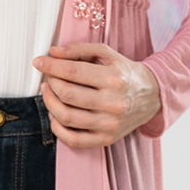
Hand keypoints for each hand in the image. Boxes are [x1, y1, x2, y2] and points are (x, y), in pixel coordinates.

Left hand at [33, 43, 161, 147]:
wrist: (151, 96)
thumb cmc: (124, 73)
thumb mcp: (107, 54)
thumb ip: (80, 50)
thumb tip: (53, 53)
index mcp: (113, 78)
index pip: (73, 71)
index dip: (51, 66)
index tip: (39, 62)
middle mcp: (113, 103)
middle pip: (67, 94)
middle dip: (50, 83)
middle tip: (47, 77)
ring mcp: (109, 124)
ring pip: (66, 117)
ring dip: (49, 103)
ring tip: (48, 92)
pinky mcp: (106, 139)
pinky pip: (73, 139)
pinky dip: (57, 128)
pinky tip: (55, 115)